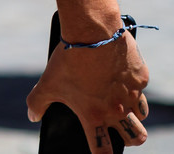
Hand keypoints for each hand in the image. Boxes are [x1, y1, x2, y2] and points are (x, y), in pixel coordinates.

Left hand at [26, 32, 151, 148]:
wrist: (92, 32)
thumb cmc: (68, 60)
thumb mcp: (47, 83)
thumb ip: (37, 103)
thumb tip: (32, 116)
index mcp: (94, 116)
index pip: (103, 152)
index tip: (101, 152)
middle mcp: (117, 110)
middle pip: (135, 138)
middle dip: (129, 138)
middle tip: (119, 128)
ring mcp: (132, 94)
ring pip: (141, 115)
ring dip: (133, 113)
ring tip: (120, 101)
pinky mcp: (141, 78)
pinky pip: (140, 88)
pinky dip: (133, 85)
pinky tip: (120, 73)